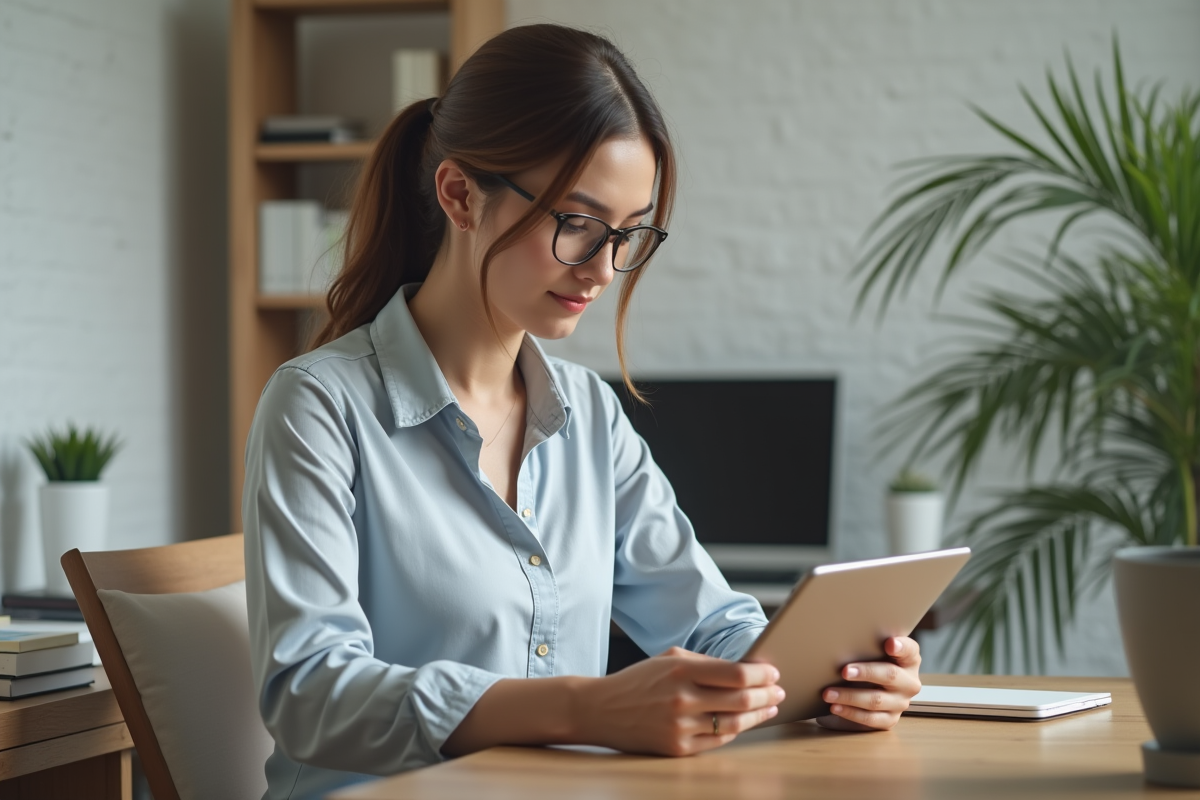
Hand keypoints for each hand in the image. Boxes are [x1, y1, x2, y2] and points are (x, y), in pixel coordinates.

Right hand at [579, 646, 783, 755]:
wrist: (600, 709)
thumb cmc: (638, 680)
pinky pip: (717, 741)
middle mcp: (682, 699)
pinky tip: (744, 722)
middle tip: (779, 691)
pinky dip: (735, 730)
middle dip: (767, 694)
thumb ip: (705, 662)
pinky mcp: (677, 748)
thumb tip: (744, 669)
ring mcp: (680, 727)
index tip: (773, 673)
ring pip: (733, 723)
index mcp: (681, 670)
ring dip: (758, 715)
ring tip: (769, 707)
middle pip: (741, 699)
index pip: (736, 674)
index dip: (762, 674)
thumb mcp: (668, 658)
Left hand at [816, 636, 921, 731]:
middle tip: (844, 671)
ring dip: (850, 696)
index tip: (890, 644)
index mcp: (909, 660)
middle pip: (890, 675)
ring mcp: (901, 703)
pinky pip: (870, 719)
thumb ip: (870, 645)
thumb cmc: (872, 662)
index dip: (901, 647)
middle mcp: (909, 683)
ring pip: (876, 700)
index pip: (910, 650)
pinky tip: (836, 708)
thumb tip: (843, 639)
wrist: (875, 688)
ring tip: (829, 693)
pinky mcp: (890, 720)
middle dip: (866, 673)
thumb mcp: (876, 650)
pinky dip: (851, 713)